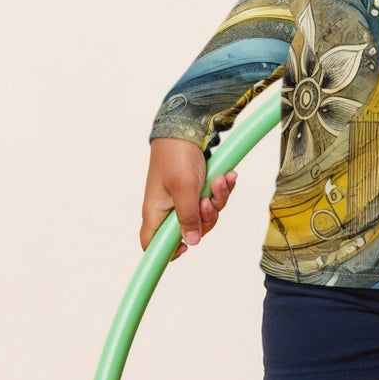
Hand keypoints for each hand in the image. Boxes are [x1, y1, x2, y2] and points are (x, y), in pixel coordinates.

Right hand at [141, 137, 237, 259]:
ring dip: (217, 199)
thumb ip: (188, 218)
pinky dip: (221, 189)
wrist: (186, 128)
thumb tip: (191, 242)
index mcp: (156, 211)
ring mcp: (183, 198)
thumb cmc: (176, 156)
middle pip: (190, 231)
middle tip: (208, 200)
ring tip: (219, 180)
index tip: (186, 248)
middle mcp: (168, 208)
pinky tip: (226, 176)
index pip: (152, 243)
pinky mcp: (196, 188)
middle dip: (207, 217)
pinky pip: (213, 198)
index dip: (167, 252)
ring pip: (206, 214)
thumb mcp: (184, 190)